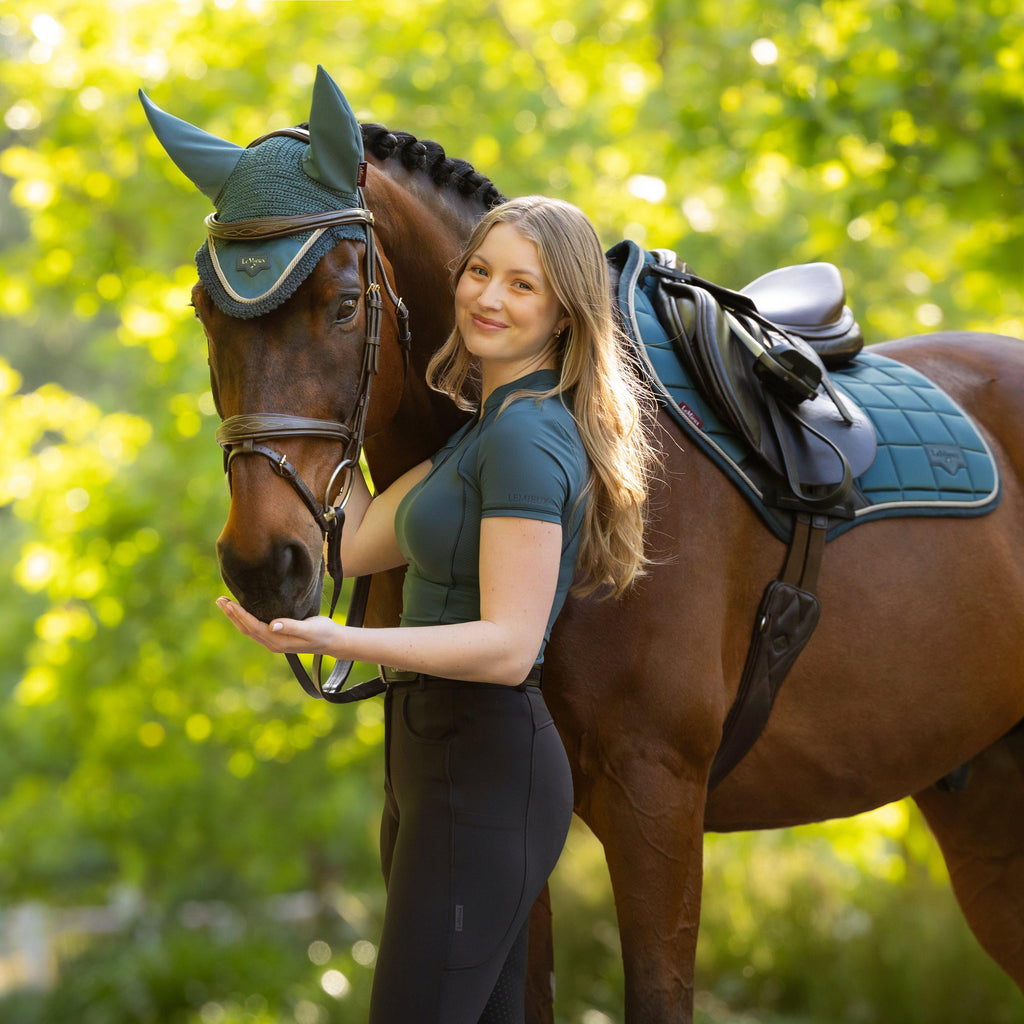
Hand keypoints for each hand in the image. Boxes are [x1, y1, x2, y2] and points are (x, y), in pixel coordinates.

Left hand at [216, 597, 340, 654]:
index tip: (229, 603)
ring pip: (248, 629)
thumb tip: (272, 625)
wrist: (333, 641)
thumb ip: (291, 626)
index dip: (240, 615)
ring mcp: (273, 641)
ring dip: (235, 617)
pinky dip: (245, 619)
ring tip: (225, 604)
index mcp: (277, 641)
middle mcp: (272, 642)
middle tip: (219, 600)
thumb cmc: (323, 632)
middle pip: (246, 628)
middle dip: (232, 614)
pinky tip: (242, 611)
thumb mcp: (309, 628)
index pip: (253, 626)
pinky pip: (255, 628)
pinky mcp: (277, 637)